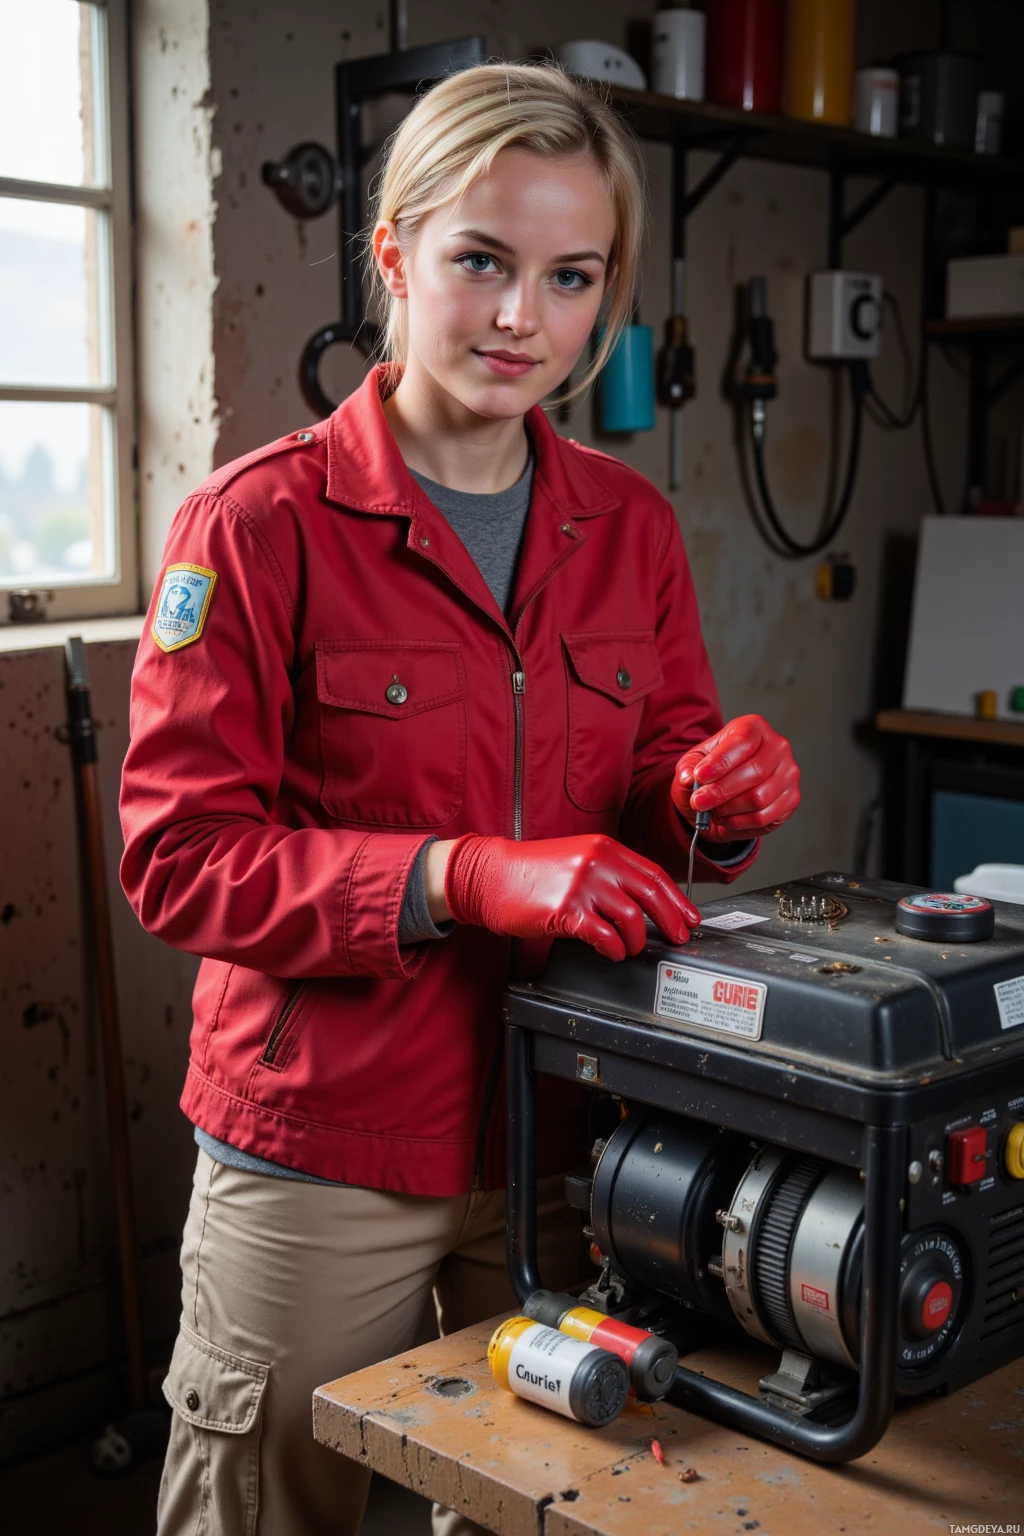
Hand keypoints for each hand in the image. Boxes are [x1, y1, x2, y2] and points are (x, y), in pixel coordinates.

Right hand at [443, 833, 699, 961]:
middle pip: (652, 894)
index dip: (678, 899)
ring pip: (632, 917)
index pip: (654, 874)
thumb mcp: (576, 858)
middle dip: (671, 920)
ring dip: (637, 940)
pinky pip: (604, 935)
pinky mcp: (565, 909)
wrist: (489, 875)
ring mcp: (582, 885)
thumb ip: (608, 874)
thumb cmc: (530, 872)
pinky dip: (614, 948)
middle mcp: (598, 862)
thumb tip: (641, 903)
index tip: (689, 917)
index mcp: (605, 848)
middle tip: (678, 938)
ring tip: (631, 947)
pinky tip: (611, 951)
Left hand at [670, 714, 799, 839]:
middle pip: (754, 771)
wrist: (723, 794)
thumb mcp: (691, 764)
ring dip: (729, 808)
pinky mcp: (791, 798)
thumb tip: (690, 776)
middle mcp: (778, 746)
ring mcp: (789, 773)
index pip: (743, 742)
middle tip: (698, 801)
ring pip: (760, 797)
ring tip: (711, 809)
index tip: (700, 776)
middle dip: (721, 791)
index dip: (721, 761)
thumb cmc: (709, 773)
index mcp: (753, 727)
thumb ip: (688, 767)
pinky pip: (765, 816)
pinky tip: (726, 818)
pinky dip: (739, 822)